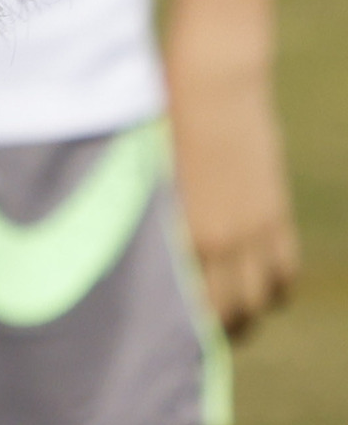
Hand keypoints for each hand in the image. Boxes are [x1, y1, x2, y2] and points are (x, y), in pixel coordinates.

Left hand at [169, 67, 301, 332]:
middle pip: (228, 313)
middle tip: (199, 336)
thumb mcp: (143, 179)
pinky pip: (284, 270)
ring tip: (231, 318)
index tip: (166, 342)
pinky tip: (259, 286)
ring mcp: (254, 228)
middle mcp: (219, 239)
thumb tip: (140, 256)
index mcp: (178, 233)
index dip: (179, 331)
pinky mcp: (275, 212)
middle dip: (216, 331)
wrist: (213, 82)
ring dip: (247, 314)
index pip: (185, 307)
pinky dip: (274, 287)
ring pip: (260, 300)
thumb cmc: (157, 121)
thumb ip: (148, 220)